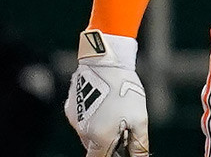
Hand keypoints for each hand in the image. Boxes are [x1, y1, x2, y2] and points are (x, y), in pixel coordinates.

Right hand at [67, 30, 149, 156]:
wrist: (105, 63)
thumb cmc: (125, 91)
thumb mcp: (140, 119)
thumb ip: (138, 144)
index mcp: (99, 139)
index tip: (119, 151)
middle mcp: (83, 133)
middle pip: (94, 148)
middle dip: (107, 143)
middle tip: (122, 127)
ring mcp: (75, 121)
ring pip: (88, 133)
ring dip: (100, 129)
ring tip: (115, 110)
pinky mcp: (71, 108)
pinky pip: (82, 119)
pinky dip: (93, 116)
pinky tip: (104, 102)